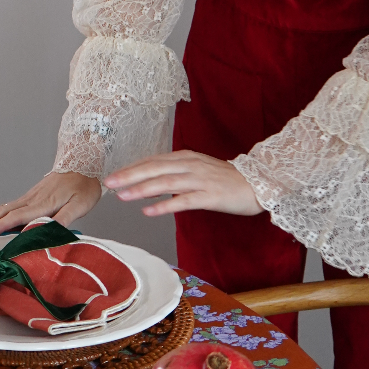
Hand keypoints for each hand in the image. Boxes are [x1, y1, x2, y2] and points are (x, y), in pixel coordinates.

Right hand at [0, 172, 102, 239]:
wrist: (84, 161)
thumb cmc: (84, 185)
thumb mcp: (80, 205)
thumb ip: (63, 219)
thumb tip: (45, 234)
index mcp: (42, 203)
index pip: (16, 217)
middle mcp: (31, 199)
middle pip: (2, 212)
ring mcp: (30, 196)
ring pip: (3, 209)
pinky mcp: (32, 196)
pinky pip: (10, 206)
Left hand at [104, 150, 262, 217]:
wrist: (258, 184)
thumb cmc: (226, 179)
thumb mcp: (197, 170)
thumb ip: (175, 173)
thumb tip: (150, 181)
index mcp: (186, 157)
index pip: (153, 161)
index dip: (132, 168)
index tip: (113, 175)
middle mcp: (190, 165)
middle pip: (155, 168)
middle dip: (130, 175)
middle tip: (109, 183)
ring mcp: (200, 180)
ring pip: (165, 182)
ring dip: (142, 189)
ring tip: (122, 196)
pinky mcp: (210, 196)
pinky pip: (183, 201)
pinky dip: (164, 205)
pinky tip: (148, 211)